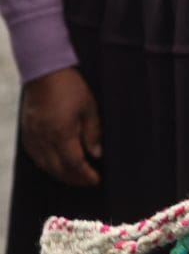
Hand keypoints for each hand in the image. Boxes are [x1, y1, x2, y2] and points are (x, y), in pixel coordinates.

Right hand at [21, 67, 101, 186]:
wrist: (44, 71)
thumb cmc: (70, 87)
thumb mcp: (89, 108)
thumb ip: (93, 133)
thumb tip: (96, 154)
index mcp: (61, 132)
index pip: (74, 163)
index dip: (85, 175)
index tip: (96, 180)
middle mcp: (44, 138)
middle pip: (58, 169)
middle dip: (74, 179)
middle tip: (88, 182)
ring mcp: (32, 135)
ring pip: (44, 165)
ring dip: (60, 175)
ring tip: (75, 177)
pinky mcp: (26, 131)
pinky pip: (34, 156)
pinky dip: (46, 165)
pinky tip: (56, 165)